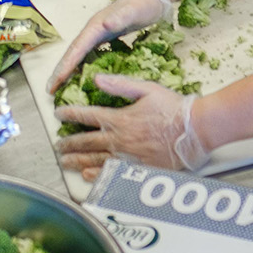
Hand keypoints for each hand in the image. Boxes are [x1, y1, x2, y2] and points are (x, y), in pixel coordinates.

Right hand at [45, 0, 173, 93]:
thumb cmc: (142, 4)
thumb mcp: (133, 11)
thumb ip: (120, 17)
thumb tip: (105, 24)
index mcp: (95, 27)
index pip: (77, 49)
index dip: (66, 66)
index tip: (56, 81)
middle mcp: (93, 31)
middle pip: (72, 53)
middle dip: (60, 71)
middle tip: (50, 90)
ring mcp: (97, 35)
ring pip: (78, 55)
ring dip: (68, 70)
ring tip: (59, 87)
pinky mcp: (104, 38)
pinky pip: (88, 55)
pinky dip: (81, 66)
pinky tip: (81, 77)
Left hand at [57, 75, 208, 178]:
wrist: (194, 131)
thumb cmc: (173, 108)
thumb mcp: (146, 89)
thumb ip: (120, 84)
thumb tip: (96, 78)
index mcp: (119, 118)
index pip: (87, 116)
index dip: (70, 115)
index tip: (58, 115)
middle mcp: (119, 140)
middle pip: (85, 142)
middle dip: (68, 143)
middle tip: (57, 145)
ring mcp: (127, 157)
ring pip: (94, 160)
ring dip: (76, 161)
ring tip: (65, 161)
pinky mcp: (137, 170)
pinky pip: (111, 173)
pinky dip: (96, 175)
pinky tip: (87, 175)